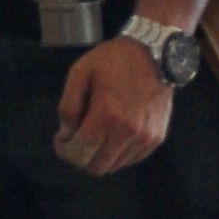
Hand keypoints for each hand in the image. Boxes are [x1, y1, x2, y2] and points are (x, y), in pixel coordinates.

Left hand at [53, 33, 174, 174]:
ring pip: (114, 166)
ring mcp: (145, 137)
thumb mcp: (81, 72)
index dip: (65, 152)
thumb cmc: (114, 60)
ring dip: (100, 156)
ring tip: (97, 134)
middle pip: (97, 167)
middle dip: (80, 158)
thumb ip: (68, 107)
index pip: (80, 152)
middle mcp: (128, 131)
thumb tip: (66, 134)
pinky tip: (113, 134)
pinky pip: (131, 159)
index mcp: (107, 115)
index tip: (62, 141)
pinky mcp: (157, 137)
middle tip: (77, 141)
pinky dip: (118, 154)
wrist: (155, 52)